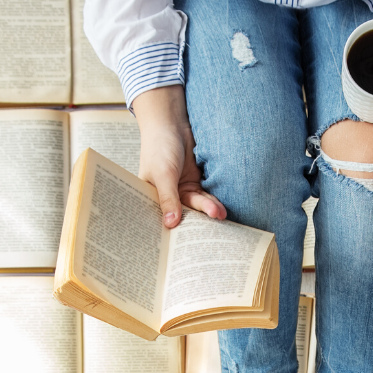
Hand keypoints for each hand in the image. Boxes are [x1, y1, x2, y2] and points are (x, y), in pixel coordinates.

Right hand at [132, 86, 226, 227]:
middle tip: (208, 234)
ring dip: (208, 209)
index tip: (181, 248)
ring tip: (220, 215)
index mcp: (151, 197)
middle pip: (182, 215)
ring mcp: (182, 190)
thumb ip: (168, 198)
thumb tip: (170, 224)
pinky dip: (213, 201)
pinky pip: (205, 196)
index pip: (160, 219)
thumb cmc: (159, 147)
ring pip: (196, 205)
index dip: (170, 232)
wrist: (173, 124)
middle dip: (195, 223)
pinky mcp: (195, 183)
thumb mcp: (163, 174)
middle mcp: (166, 197)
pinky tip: (221, 209)